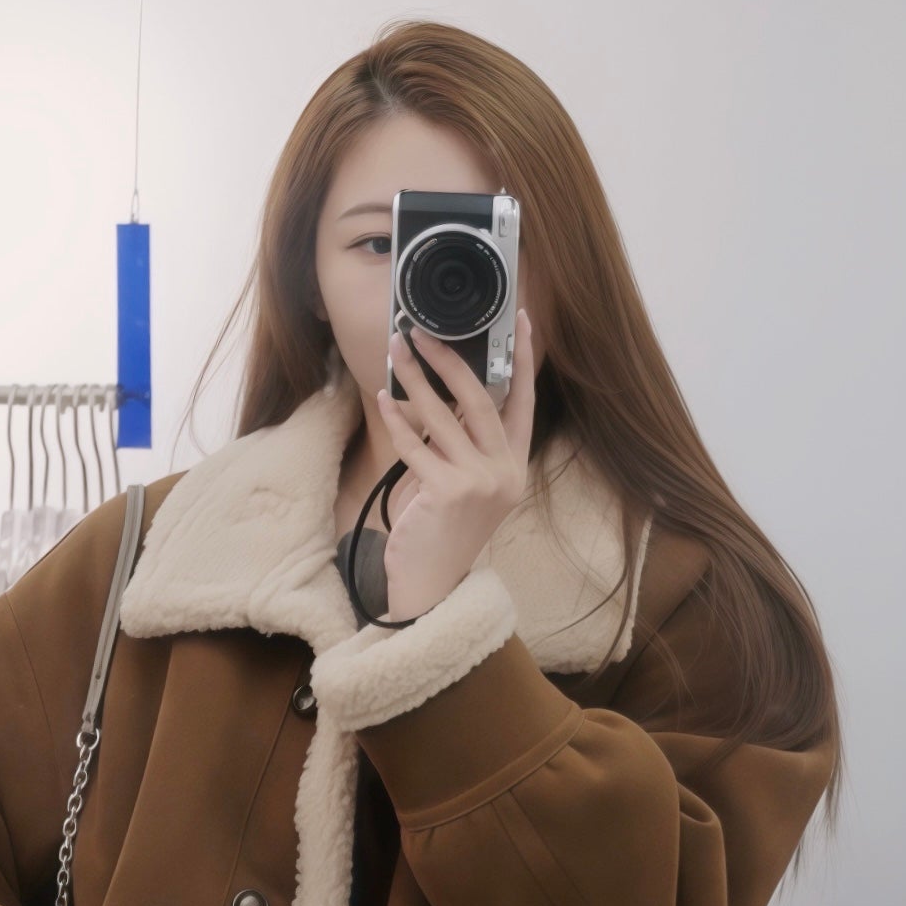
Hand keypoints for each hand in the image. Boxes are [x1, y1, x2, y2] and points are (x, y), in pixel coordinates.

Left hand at [374, 310, 536, 620]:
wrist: (432, 585)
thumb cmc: (443, 533)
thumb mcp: (466, 486)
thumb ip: (466, 445)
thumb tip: (443, 392)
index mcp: (514, 468)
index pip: (524, 403)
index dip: (522, 360)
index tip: (518, 320)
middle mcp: (504, 474)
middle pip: (481, 400)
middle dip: (450, 359)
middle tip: (422, 331)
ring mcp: (479, 484)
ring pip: (444, 416)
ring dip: (416, 379)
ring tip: (398, 352)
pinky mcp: (448, 493)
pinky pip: (416, 445)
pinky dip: (397, 420)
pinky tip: (382, 400)